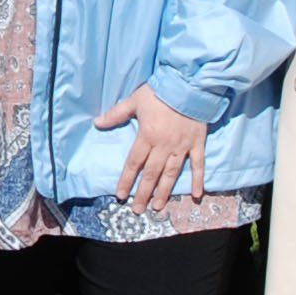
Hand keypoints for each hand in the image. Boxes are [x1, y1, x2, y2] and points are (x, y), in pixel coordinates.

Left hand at [96, 84, 207, 211]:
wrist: (188, 84)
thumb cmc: (160, 91)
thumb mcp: (135, 101)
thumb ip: (116, 114)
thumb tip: (97, 122)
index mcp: (147, 136)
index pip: (134, 163)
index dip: (126, 180)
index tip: (120, 195)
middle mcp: (164, 146)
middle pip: (151, 174)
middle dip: (143, 193)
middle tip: (138, 210)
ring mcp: (182, 146)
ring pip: (172, 174)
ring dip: (164, 192)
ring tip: (158, 207)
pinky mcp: (197, 143)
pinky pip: (198, 165)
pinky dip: (198, 180)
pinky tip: (196, 195)